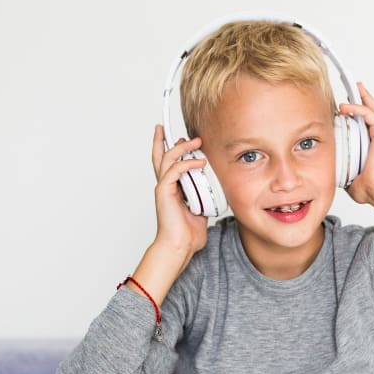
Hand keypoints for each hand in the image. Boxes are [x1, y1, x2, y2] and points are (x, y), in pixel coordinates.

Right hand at [151, 124, 209, 254]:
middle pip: (159, 156)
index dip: (167, 148)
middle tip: (165, 127)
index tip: (174, 137)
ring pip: (168, 158)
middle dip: (162, 140)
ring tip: (196, 141)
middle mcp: (165, 186)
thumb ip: (203, 196)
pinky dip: (187, 164)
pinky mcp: (164, 191)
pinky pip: (175, 170)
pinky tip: (200, 162)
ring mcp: (163, 188)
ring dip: (182, 147)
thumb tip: (214, 191)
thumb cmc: (187, 233)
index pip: (167, 164)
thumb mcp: (201, 209)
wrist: (179, 246)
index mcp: (172, 189)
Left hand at [338, 82, 373, 207]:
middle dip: (363, 97)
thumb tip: (328, 165)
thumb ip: (340, 164)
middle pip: (371, 110)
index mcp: (370, 143)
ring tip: (355, 86)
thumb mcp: (347, 171)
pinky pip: (369, 115)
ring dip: (362, 97)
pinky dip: (358, 108)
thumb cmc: (368, 186)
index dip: (356, 110)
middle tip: (355, 85)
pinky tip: (346, 106)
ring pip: (372, 109)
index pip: (363, 122)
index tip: (346, 103)